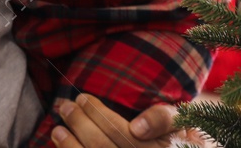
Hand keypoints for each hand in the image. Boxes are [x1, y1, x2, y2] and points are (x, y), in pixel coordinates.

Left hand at [51, 94, 180, 146]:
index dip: (98, 115)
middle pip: (103, 147)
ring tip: (57, 129)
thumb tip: (137, 128)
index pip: (122, 133)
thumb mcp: (182, 123)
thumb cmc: (181, 140)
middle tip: (66, 106)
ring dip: (70, 146)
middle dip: (80, 124)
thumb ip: (163, 119)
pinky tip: (63, 147)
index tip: (82, 98)